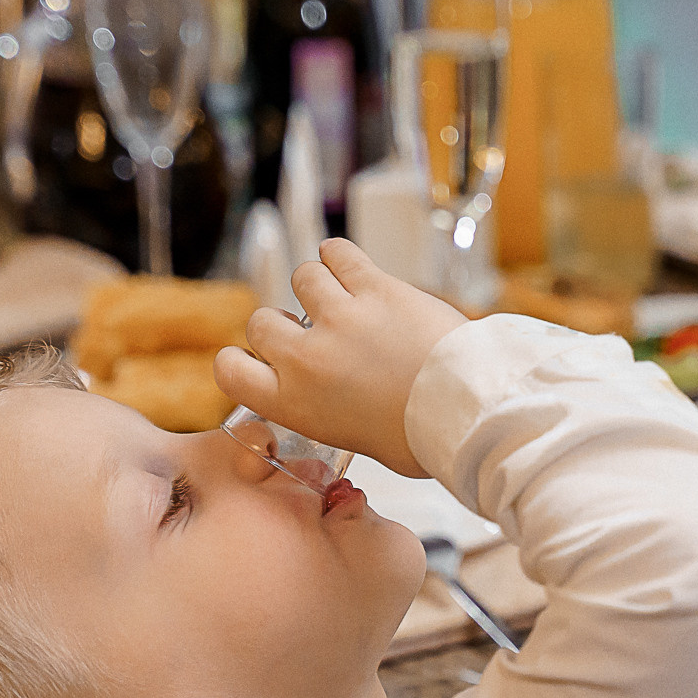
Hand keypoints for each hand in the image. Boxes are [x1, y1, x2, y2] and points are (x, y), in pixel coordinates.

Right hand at [214, 240, 464, 477]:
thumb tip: (342, 408)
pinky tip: (347, 264)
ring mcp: (339, 319)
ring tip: (339, 296)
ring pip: (302, 279)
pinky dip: (338, 255)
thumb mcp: (361, 443)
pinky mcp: (374, 288)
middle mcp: (306, 359)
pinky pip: (338, 254)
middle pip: (261, 321)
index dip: (238, 361)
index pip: (230, 372)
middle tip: (311, 331)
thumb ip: (334, 417)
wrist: (466, 410)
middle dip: (282, 323)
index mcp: (294, 405)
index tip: (256, 359)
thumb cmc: (423, 438)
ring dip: (317, 285)